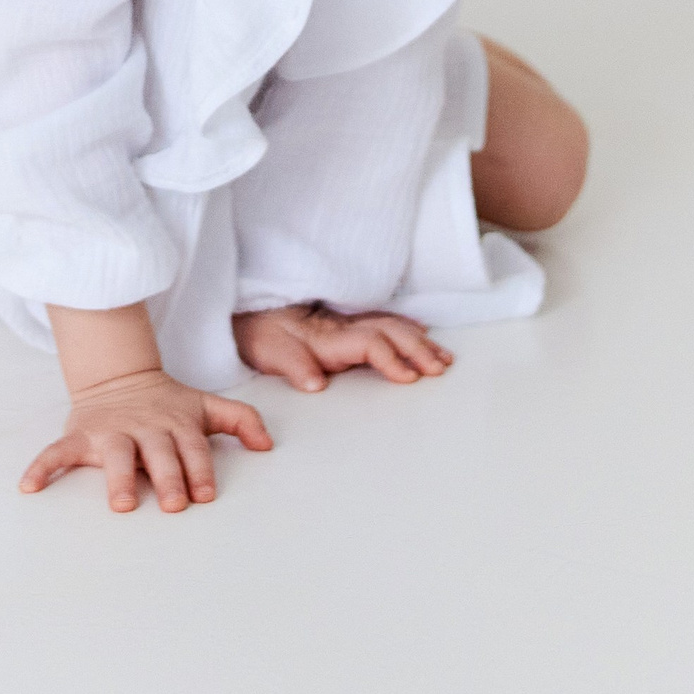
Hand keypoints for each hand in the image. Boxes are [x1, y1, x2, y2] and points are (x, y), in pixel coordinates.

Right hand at [20, 370, 273, 513]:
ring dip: (117, 478)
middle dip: (166, 477)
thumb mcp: (205, 406)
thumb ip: (240, 420)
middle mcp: (145, 428)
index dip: (199, 470)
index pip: (192, 449)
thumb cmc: (168, 404)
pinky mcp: (81, 435)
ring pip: (116, 455)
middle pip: (158, 455)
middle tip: (173, 504)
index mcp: (176, 424)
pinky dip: (43, 466)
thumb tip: (268, 445)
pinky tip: (30, 487)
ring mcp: (111, 432)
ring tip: (121, 503)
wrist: (119, 378)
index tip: (203, 494)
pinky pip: (58, 452)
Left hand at [232, 301, 452, 391]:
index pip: (369, 344)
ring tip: (444, 357)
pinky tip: (422, 331)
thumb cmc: (260, 334)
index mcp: (329, 336)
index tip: (410, 377)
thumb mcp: (268, 351)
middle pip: (390, 331)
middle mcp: (344, 326)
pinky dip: (408, 327)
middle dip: (418, 348)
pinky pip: (385, 320)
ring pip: (392, 325)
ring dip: (420, 340)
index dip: (391, 358)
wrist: (249, 310)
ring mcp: (348, 322)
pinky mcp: (347, 323)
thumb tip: (315, 383)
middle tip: (442, 368)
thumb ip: (292, 364)